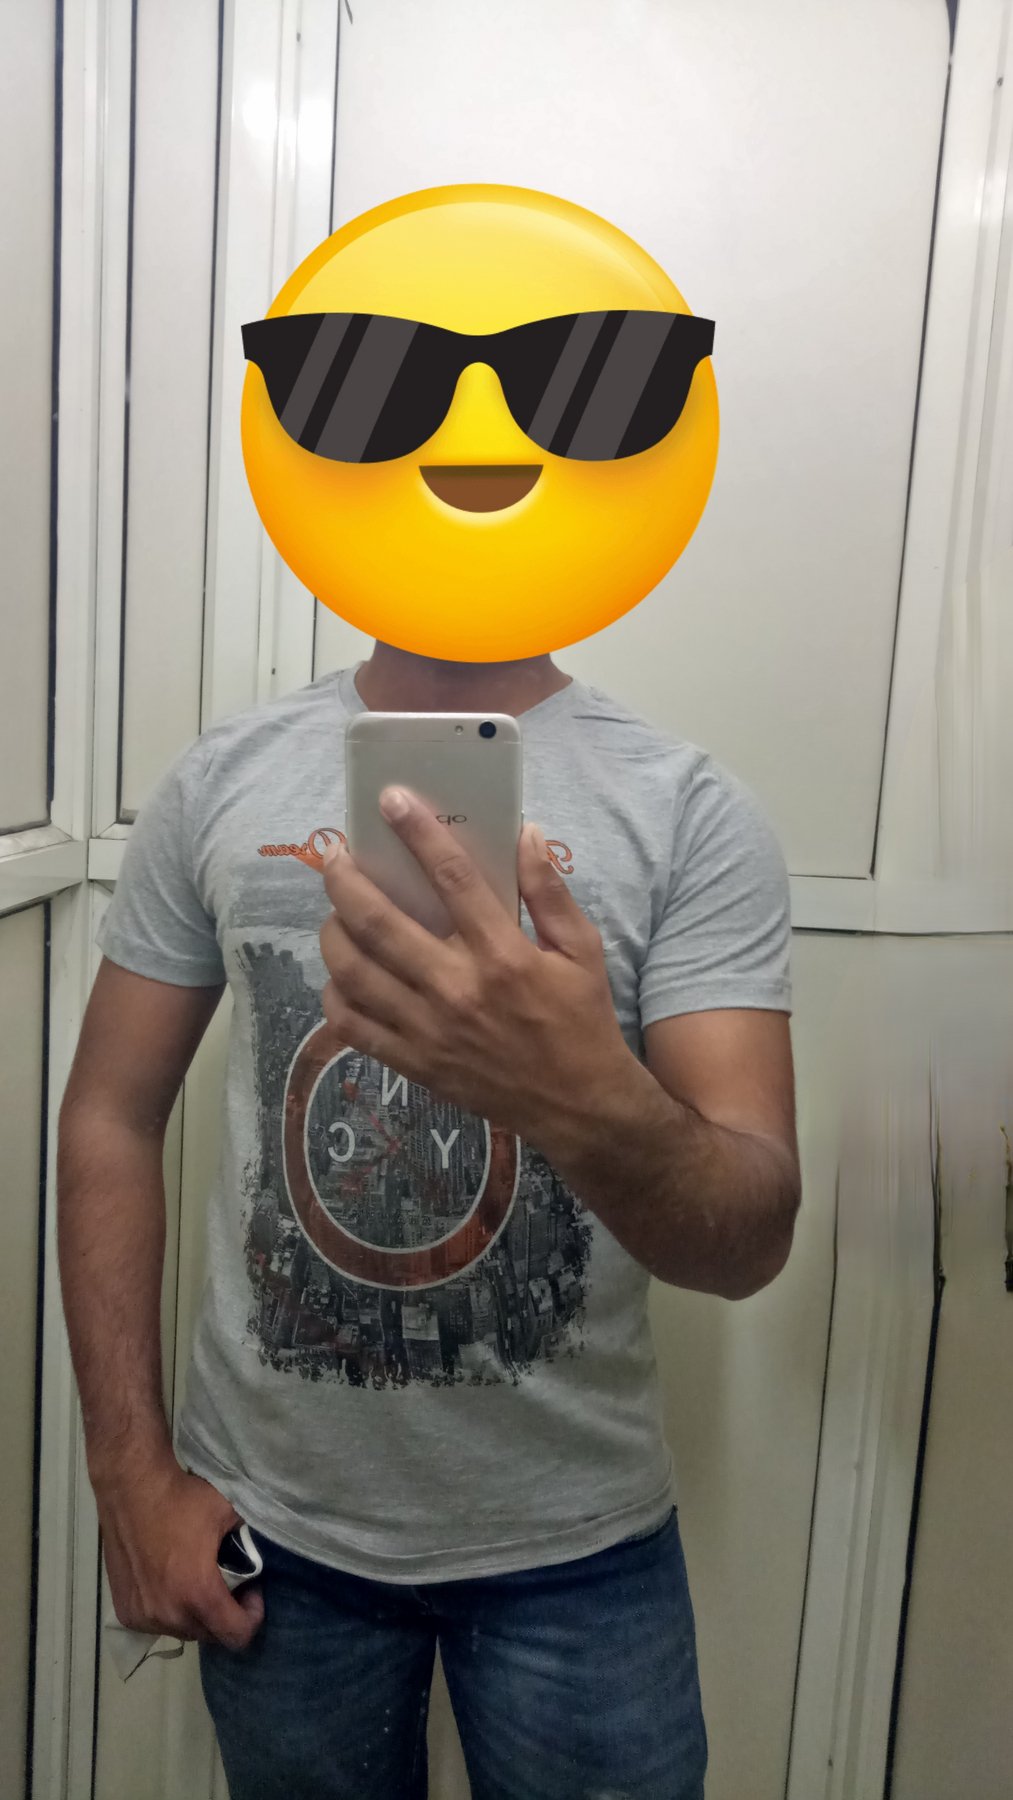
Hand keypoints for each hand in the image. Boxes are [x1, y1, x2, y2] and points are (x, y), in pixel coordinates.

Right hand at [95, 1459, 263, 1651]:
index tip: (251, 1591)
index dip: (252, 1617)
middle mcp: (170, 1615)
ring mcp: (144, 1616)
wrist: (131, 1488)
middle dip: (224, 1614)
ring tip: (196, 1581)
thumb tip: (261, 1555)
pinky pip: (157, 1624)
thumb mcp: (228, 1513)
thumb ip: (249, 1542)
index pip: (237, 1636)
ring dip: (195, 1615)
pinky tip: (169, 1582)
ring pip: (183, 1631)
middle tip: (226, 1583)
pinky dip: (169, 1611)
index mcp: (199, 1594)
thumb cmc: (182, 1499)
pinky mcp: (125, 1612)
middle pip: (210, 1635)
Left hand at [318, 788, 634, 1151]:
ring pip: (354, 972)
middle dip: (346, 880)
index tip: (392, 800)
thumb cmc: (582, 1021)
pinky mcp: (414, 1062)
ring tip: (333, 911)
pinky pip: (353, 1026)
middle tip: (334, 856)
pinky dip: (335, 996)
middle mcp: (458, 989)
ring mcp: (429, 1030)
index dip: (418, 832)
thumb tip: (524, 834)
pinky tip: (341, 974)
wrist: (579, 1106)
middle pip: (379, 923)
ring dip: (332, 932)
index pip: (452, 878)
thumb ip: (550, 891)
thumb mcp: (583, 950)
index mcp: (504, 955)